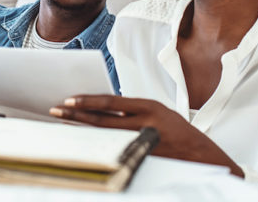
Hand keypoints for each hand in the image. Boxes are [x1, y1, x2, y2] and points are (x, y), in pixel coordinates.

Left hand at [49, 95, 243, 176]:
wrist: (201, 154)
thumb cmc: (176, 130)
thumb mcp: (158, 112)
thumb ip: (132, 110)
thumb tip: (102, 107)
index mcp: (150, 107)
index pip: (112, 102)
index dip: (88, 101)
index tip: (69, 100)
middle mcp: (145, 123)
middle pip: (103, 119)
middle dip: (77, 115)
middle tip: (56, 111)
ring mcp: (142, 142)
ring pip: (104, 135)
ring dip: (82, 129)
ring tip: (63, 124)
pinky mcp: (141, 156)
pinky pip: (113, 148)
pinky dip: (96, 143)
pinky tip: (82, 141)